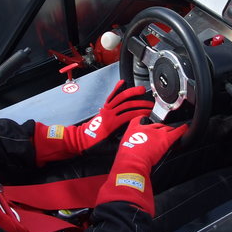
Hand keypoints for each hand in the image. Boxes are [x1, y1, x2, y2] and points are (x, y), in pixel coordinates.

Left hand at [34, 80, 153, 164]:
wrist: (81, 140)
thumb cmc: (94, 144)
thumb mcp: (110, 148)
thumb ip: (122, 142)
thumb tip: (134, 138)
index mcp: (112, 123)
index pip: (130, 114)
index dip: (141, 113)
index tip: (149, 113)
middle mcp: (109, 113)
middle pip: (127, 104)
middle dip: (140, 103)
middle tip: (150, 104)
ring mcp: (106, 109)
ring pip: (120, 97)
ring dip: (132, 92)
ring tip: (141, 90)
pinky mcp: (104, 108)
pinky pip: (111, 96)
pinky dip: (117, 89)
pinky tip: (122, 83)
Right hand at [95, 116, 187, 214]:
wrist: (132, 161)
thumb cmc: (126, 158)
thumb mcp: (123, 148)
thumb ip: (128, 146)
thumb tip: (128, 154)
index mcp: (134, 128)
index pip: (140, 120)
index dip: (144, 121)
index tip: (146, 122)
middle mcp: (146, 128)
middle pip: (156, 125)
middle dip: (158, 128)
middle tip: (160, 134)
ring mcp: (157, 132)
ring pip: (166, 128)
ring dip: (169, 130)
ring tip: (172, 132)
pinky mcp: (165, 139)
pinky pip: (176, 132)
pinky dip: (182, 129)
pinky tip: (185, 128)